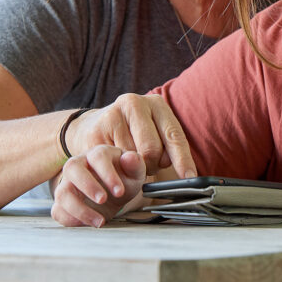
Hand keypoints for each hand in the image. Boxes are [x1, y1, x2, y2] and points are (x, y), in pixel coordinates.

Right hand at [51, 145, 145, 226]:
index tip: (120, 191)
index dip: (108, 174)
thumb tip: (130, 157)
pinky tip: (88, 223)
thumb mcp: (134, 172)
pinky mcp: (63, 202)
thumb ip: (135, 164)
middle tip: (103, 200)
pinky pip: (58, 211)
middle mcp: (79, 165)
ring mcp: (67, 183)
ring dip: (80, 209)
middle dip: (87, 186)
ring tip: (100, 221)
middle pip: (72, 168)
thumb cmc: (124, 178)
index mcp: (97, 154)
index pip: (97, 157)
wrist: (115, 193)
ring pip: (62, 193)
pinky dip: (71, 220)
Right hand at [63, 93, 196, 177]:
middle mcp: (135, 103)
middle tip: (146, 165)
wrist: (91, 126)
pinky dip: (118, 169)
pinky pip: (113, 162)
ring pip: (132, 159)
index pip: (174, 135)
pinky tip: (115, 161)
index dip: (183, 159)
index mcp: (156, 103)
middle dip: (152, 165)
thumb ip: (167, 149)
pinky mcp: (96, 131)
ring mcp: (113, 115)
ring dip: (133, 168)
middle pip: (152, 150)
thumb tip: (184, 175)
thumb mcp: (154, 133)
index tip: (189, 177)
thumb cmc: (133, 134)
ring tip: (129, 160)